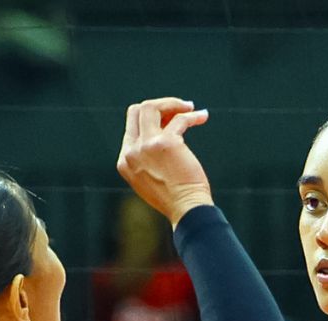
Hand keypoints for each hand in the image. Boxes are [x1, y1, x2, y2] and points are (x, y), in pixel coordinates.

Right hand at [116, 97, 213, 225]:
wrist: (186, 209)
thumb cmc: (174, 197)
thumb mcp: (150, 176)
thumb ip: (148, 155)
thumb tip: (165, 126)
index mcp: (124, 160)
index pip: (132, 125)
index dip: (152, 119)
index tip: (171, 122)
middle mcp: (131, 151)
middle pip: (137, 110)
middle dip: (160, 106)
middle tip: (180, 110)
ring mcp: (146, 146)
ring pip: (151, 107)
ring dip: (173, 104)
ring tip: (191, 109)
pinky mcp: (166, 143)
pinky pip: (179, 118)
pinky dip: (192, 116)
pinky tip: (202, 117)